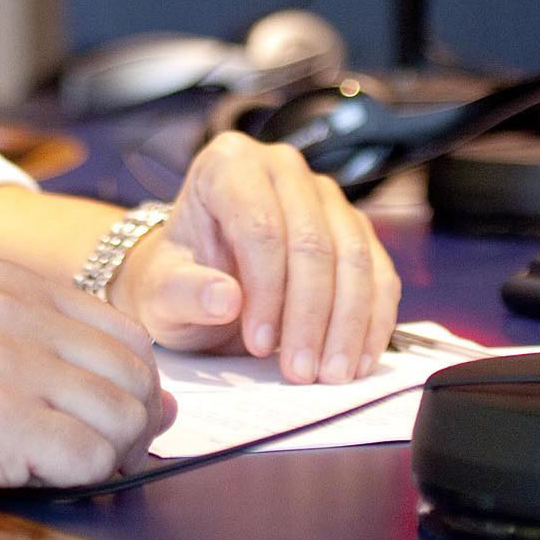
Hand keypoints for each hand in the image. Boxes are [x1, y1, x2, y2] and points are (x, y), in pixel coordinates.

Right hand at [0, 264, 171, 539]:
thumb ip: (71, 373)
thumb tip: (168, 405)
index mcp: (6, 284)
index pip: (129, 336)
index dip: (126, 396)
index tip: (87, 432)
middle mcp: (6, 305)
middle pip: (136, 375)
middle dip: (124, 433)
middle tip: (69, 466)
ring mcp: (0, 355)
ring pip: (122, 417)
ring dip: (99, 463)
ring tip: (40, 474)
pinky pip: (90, 457)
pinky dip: (72, 486)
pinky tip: (18, 484)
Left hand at [109, 130, 401, 384]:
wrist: (197, 282)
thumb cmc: (175, 281)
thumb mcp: (160, 293)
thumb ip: (184, 293)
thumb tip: (225, 298)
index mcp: (227, 164)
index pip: (260, 227)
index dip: (266, 291)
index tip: (258, 346)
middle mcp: (282, 167)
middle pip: (313, 242)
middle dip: (311, 315)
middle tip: (302, 372)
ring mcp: (325, 195)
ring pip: (354, 257)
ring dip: (348, 323)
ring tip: (331, 375)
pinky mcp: (355, 228)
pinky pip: (380, 272)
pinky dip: (373, 319)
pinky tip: (358, 359)